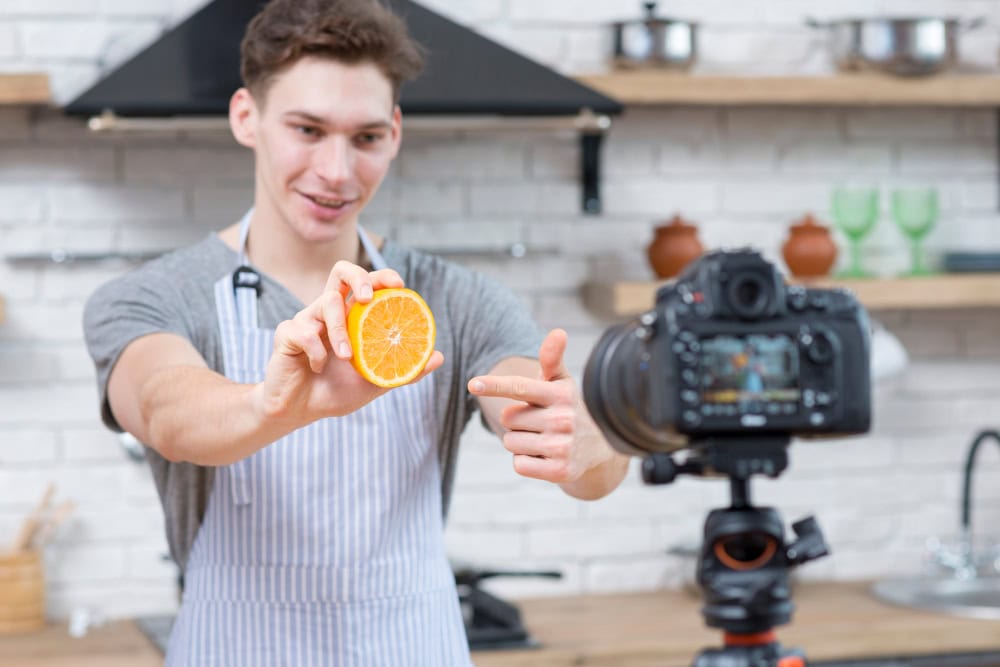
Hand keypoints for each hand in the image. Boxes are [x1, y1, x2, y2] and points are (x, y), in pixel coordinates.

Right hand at [252, 261, 443, 427]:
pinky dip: (316, 351)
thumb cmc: (336, 392)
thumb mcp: (375, 381)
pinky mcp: (287, 334)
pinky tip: (317, 367)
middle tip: (370, 297)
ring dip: (340, 330)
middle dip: (358, 276)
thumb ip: (404, 368)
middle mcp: (328, 311)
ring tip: (346, 357)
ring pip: (325, 302)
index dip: (381, 276)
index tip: (399, 284)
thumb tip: (439, 356)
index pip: (366, 284)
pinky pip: (303, 331)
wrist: (300, 412)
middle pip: (341, 271)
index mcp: (350, 317)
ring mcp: (307, 320)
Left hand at [468, 329, 614, 486]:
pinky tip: (545, 457)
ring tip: (543, 440)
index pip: (520, 387)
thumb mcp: (561, 384)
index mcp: (561, 394)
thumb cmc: (568, 409)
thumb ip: (552, 359)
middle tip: (540, 423)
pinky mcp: (560, 471)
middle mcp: (563, 419)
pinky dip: (526, 462)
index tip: (473, 384)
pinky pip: (519, 464)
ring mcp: (562, 446)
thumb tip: (558, 332)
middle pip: (508, 418)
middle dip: (517, 421)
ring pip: (510, 442)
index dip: (494, 385)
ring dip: (520, 443)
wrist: (599, 449)